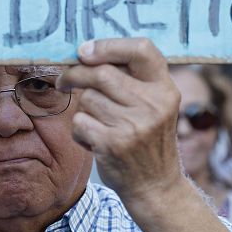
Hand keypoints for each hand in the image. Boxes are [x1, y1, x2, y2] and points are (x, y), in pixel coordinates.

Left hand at [57, 38, 182, 203]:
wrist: (156, 186)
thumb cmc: (147, 138)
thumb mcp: (155, 105)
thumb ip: (131, 78)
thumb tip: (85, 52)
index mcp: (165, 88)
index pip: (142, 49)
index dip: (109, 45)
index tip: (84, 51)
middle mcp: (153, 104)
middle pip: (102, 73)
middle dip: (76, 74)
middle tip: (65, 81)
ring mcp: (134, 125)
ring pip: (88, 98)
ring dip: (84, 109)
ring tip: (99, 123)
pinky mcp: (113, 145)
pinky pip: (80, 122)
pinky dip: (80, 131)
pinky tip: (95, 140)